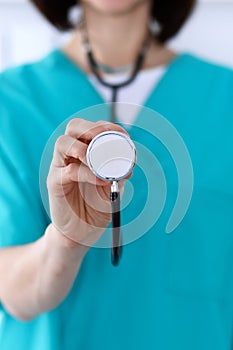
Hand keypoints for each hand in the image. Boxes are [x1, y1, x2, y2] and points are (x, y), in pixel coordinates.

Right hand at [47, 118, 129, 246]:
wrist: (82, 232)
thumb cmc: (97, 207)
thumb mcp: (114, 187)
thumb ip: (119, 172)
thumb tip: (130, 158)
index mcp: (85, 152)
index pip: (91, 128)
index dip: (107, 126)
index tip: (124, 135)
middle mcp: (71, 155)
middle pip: (73, 127)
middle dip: (92, 128)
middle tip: (106, 140)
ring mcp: (60, 167)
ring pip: (63, 143)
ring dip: (84, 147)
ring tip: (100, 160)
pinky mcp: (55, 183)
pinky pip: (68, 172)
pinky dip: (87, 173)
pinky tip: (101, 180)